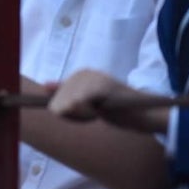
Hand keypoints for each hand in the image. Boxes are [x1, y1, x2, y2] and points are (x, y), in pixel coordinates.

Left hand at [46, 69, 168, 133]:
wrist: (145, 114)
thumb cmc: (118, 109)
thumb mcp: (88, 103)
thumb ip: (66, 94)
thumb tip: (43, 85)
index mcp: (79, 75)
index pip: (56, 101)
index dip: (70, 113)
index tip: (90, 114)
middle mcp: (83, 72)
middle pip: (58, 105)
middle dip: (75, 116)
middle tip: (98, 114)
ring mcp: (92, 78)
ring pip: (66, 106)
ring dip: (82, 116)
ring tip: (102, 112)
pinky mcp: (100, 86)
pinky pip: (77, 103)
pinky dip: (86, 113)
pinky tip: (100, 111)